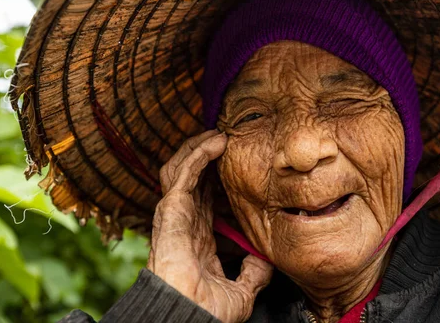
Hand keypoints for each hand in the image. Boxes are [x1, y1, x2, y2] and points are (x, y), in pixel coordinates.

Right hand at [148, 130, 272, 322]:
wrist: (191, 315)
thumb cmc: (207, 309)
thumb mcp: (240, 290)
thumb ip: (253, 274)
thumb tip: (267, 262)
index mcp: (197, 238)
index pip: (205, 198)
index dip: (217, 179)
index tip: (235, 165)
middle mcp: (184, 221)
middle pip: (192, 177)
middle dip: (206, 156)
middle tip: (227, 140)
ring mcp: (175, 213)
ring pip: (181, 168)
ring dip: (199, 148)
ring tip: (219, 134)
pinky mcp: (172, 208)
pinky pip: (184, 172)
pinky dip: (199, 154)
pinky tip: (216, 142)